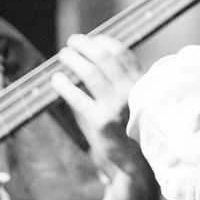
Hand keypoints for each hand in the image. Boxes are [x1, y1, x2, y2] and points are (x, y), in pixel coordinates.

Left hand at [50, 34, 150, 179]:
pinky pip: (77, 97)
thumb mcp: (142, 99)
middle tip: (72, 42)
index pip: (122, 53)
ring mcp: (116, 106)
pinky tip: (57, 79)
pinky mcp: (101, 122)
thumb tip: (100, 55)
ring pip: (90, 73)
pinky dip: (64, 85)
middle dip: (86, 45)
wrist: (139, 160)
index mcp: (143, 83)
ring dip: (74, 59)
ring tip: (63, 55)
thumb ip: (128, 79)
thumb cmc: (137, 126)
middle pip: (104, 58)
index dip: (104, 42)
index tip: (93, 39)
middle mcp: (131, 91)